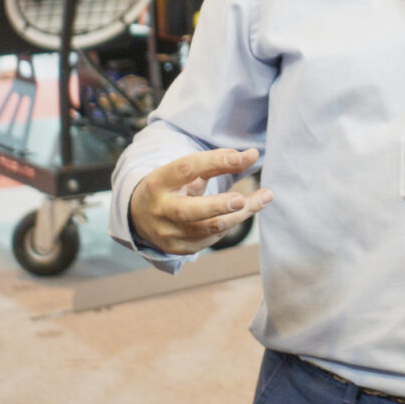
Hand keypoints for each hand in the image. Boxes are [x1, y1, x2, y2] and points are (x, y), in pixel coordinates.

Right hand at [129, 146, 269, 255]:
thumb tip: (254, 154)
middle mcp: (160, 210)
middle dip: (218, 206)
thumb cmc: (171, 187)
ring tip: (264, 197)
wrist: (139, 217)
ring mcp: (168, 233)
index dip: (213, 162)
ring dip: (240, 215)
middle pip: (190, 211)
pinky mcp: (178, 249)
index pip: (185, 169)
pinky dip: (230, 225)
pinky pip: (211, 239)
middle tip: (242, 200)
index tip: (240, 157)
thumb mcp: (186, 171)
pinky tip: (243, 212)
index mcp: (159, 182)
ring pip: (209, 228)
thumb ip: (218, 162)